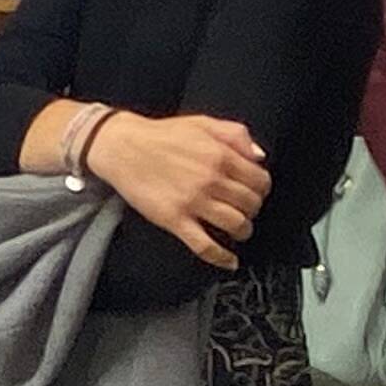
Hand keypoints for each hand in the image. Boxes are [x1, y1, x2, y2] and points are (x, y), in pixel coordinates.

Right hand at [90, 111, 270, 268]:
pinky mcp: (175, 219)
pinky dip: (222, 258)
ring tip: (238, 231)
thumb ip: (236, 135)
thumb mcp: (204, 123)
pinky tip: (230, 261)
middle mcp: (211, 179)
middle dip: (253, 210)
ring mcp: (193, 201)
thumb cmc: (162, 135)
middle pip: (251, 205)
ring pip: (236, 225)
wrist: (123, 147)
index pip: (260, 180)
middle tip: (244, 210)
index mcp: (221, 155)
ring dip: (243, 231)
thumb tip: (259, 157)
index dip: (262, 189)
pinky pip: (205, 246)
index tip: (255, 192)